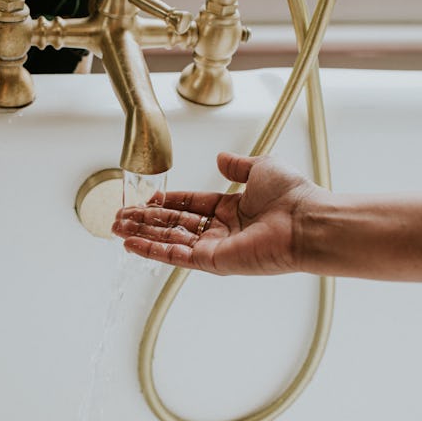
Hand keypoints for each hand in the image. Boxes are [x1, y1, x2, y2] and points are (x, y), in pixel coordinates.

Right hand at [111, 152, 324, 274]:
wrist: (305, 221)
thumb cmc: (292, 196)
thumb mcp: (262, 168)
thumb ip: (238, 165)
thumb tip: (222, 158)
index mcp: (232, 210)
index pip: (190, 206)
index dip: (167, 202)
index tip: (147, 199)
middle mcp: (221, 231)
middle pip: (173, 225)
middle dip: (145, 221)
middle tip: (120, 218)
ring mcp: (215, 248)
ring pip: (168, 241)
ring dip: (141, 235)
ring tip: (116, 229)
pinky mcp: (212, 262)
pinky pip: (175, 256)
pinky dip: (151, 251)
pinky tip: (131, 245)